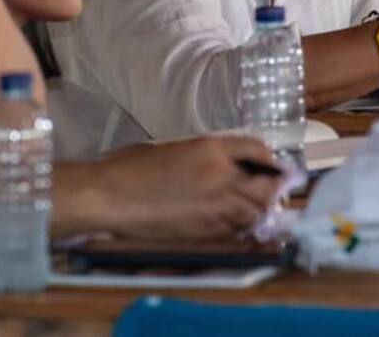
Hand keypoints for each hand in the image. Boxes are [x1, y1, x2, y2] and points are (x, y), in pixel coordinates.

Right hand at [79, 135, 280, 239]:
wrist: (107, 195)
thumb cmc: (130, 168)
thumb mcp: (175, 147)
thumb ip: (206, 155)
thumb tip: (225, 164)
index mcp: (212, 148)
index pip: (259, 150)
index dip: (268, 160)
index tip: (269, 166)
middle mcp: (221, 175)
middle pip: (267, 185)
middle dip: (272, 188)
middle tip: (268, 190)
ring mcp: (214, 205)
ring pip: (256, 211)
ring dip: (259, 209)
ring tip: (253, 208)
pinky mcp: (203, 230)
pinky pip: (236, 229)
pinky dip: (241, 226)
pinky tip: (234, 223)